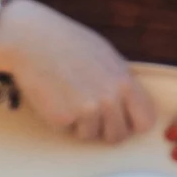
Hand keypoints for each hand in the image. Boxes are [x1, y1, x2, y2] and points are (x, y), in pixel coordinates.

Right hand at [0, 0, 157, 142]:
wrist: (31, 39)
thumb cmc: (69, 43)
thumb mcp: (106, 56)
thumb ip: (121, 82)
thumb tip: (133, 106)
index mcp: (124, 82)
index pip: (145, 121)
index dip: (133, 123)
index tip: (123, 119)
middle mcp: (109, 99)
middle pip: (118, 136)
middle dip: (105, 130)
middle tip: (90, 112)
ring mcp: (85, 110)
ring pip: (91, 136)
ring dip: (81, 124)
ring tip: (69, 97)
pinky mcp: (62, 118)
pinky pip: (68, 130)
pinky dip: (61, 120)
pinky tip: (54, 96)